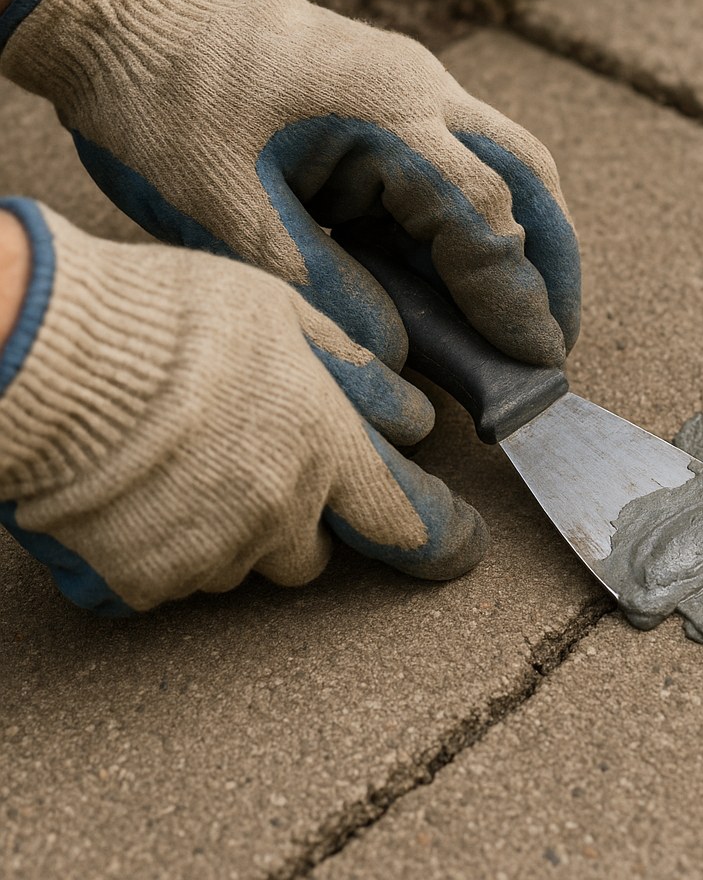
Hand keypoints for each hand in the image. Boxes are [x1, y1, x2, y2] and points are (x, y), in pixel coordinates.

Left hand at [0, 0, 580, 373]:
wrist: (127, 14)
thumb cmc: (165, 104)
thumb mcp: (230, 216)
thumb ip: (325, 290)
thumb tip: (397, 355)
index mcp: (390, 114)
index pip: (487, 215)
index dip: (516, 295)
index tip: (538, 360)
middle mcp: (420, 91)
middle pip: (528, 176)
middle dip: (551, 264)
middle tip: (549, 339)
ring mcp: (409, 87)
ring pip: (502, 167)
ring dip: (520, 242)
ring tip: (515, 320)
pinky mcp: (387, 99)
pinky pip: (455, 164)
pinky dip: (470, 225)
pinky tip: (453, 274)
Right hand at [0, 199, 487, 613]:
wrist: (52, 356)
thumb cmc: (168, 318)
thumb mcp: (282, 312)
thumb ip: (354, 370)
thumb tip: (410, 414)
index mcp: (324, 448)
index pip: (406, 517)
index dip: (441, 537)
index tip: (460, 549)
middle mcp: (278, 514)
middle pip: (312, 554)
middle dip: (297, 521)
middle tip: (250, 467)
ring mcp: (210, 554)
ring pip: (240, 565)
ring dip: (227, 532)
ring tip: (180, 466)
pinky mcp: (142, 581)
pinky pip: (171, 579)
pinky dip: (163, 548)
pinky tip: (136, 495)